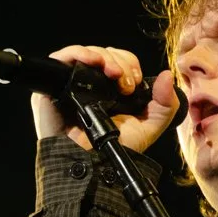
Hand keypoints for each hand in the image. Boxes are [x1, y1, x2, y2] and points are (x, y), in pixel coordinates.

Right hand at [31, 45, 179, 152]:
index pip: (118, 60)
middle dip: (119, 62)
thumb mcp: (150, 125)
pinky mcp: (50, 87)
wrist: (93, 163)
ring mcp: (69, 85)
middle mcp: (89, 84)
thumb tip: (167, 75)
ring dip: (102, 56)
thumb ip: (166, 103)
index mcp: (110, 89)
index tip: (134, 83)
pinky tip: (91, 61)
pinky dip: (77, 53)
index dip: (128, 64)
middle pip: (103, 53)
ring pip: (85, 53)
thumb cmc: (117, 150)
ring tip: (112, 73)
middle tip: (124, 84)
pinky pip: (60, 59)